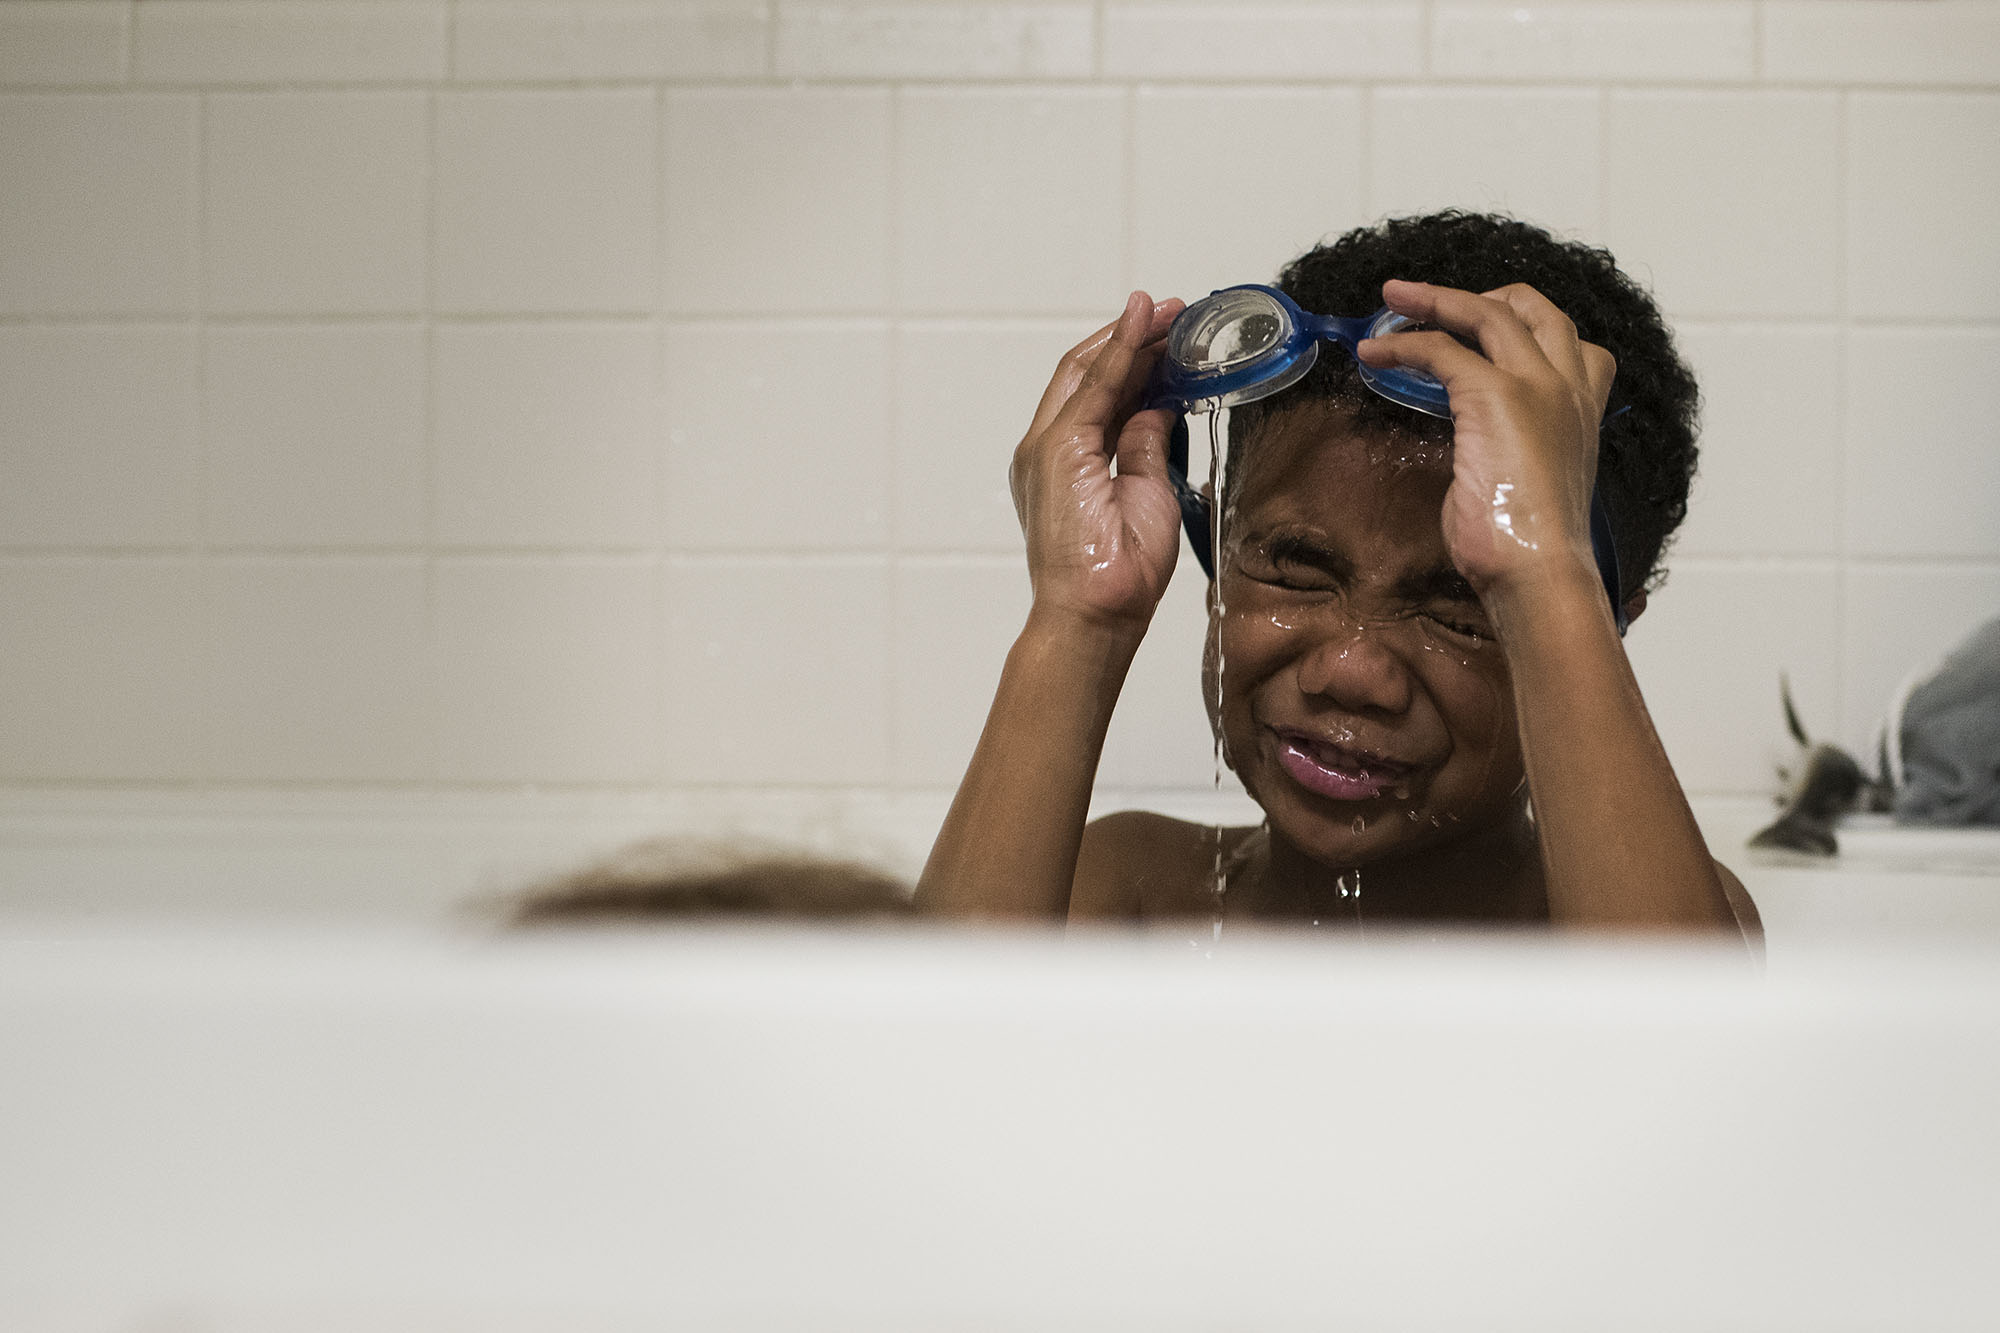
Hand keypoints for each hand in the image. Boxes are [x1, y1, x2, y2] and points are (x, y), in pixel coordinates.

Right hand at [1010, 290, 1186, 630]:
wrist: (1095, 613)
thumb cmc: (1118, 575)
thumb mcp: (1148, 495)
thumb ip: (1146, 448)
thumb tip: (1160, 410)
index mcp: (1066, 465)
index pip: (1098, 396)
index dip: (1132, 360)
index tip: (1169, 337)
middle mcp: (1047, 449)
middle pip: (1086, 376)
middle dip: (1132, 340)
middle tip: (1175, 314)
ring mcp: (1045, 448)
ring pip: (1087, 373)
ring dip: (1130, 338)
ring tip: (1170, 313)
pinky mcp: (1056, 450)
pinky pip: (1095, 388)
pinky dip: (1121, 350)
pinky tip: (1145, 324)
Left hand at [1356, 279, 1615, 602]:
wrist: (1539, 571)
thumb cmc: (1531, 547)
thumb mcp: (1532, 486)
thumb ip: (1515, 453)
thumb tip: (1479, 453)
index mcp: (1583, 412)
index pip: (1574, 346)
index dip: (1528, 327)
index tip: (1484, 330)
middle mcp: (1568, 389)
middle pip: (1534, 309)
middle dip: (1480, 295)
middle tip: (1430, 300)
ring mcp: (1536, 386)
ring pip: (1486, 313)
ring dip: (1434, 299)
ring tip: (1393, 298)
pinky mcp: (1494, 396)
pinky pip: (1442, 351)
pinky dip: (1403, 346)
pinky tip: (1373, 354)